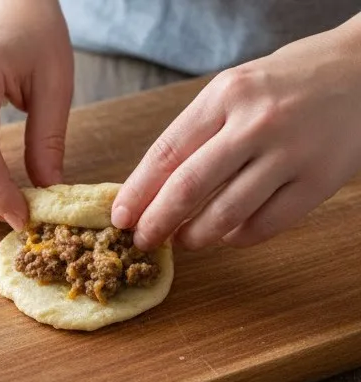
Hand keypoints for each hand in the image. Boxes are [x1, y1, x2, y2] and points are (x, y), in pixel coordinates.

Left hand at [113, 14, 360, 250]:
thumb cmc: (290, 83)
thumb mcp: (237, 89)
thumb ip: (198, 133)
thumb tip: (149, 189)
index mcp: (228, 95)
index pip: (166, 154)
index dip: (137, 192)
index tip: (120, 218)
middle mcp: (257, 123)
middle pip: (188, 188)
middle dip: (156, 222)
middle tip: (143, 240)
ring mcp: (291, 153)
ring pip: (224, 215)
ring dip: (195, 236)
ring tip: (184, 240)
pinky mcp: (318, 181)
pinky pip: (264, 225)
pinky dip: (237, 237)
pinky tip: (227, 235)